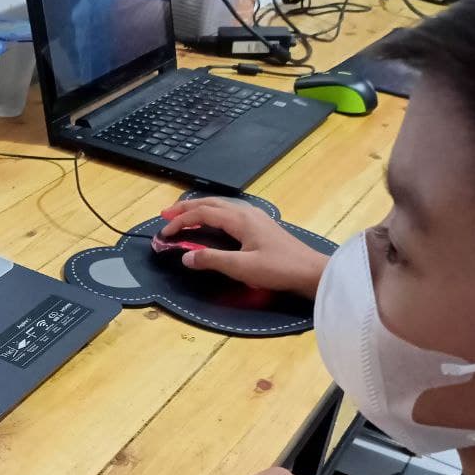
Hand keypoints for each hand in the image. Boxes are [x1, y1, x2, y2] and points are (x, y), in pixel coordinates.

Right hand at [159, 198, 328, 297]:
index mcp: (239, 219)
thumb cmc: (278, 269)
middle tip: (166, 215)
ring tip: (184, 216)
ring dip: (199, 209)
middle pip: (210, 203)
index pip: (202, 213)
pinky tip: (213, 222)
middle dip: (186, 208)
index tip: (164, 233)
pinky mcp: (261, 226)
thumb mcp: (242, 268)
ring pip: (220, 206)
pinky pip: (229, 212)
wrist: (310, 271)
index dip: (180, 222)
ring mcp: (255, 217)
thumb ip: (212, 260)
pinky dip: (213, 214)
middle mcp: (246, 212)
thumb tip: (186, 256)